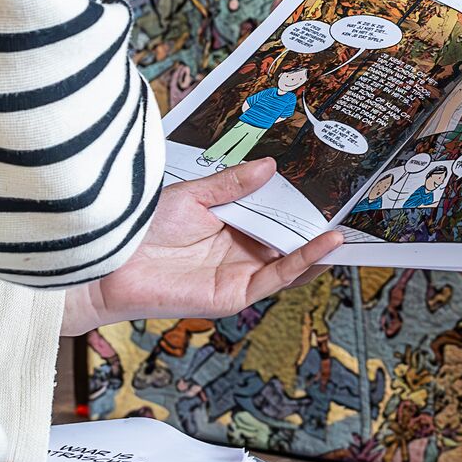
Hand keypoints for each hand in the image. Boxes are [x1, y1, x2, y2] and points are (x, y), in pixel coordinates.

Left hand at [56, 160, 340, 335]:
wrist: (109, 260)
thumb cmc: (142, 227)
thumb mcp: (194, 195)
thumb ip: (233, 184)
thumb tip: (271, 166)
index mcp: (229, 225)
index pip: (273, 216)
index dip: (300, 206)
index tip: (329, 189)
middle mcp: (238, 251)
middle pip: (286, 239)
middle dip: (317, 227)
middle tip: (352, 208)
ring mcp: (238, 274)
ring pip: (289, 262)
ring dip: (318, 248)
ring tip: (348, 230)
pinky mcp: (234, 294)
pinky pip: (276, 278)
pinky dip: (303, 263)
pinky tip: (324, 246)